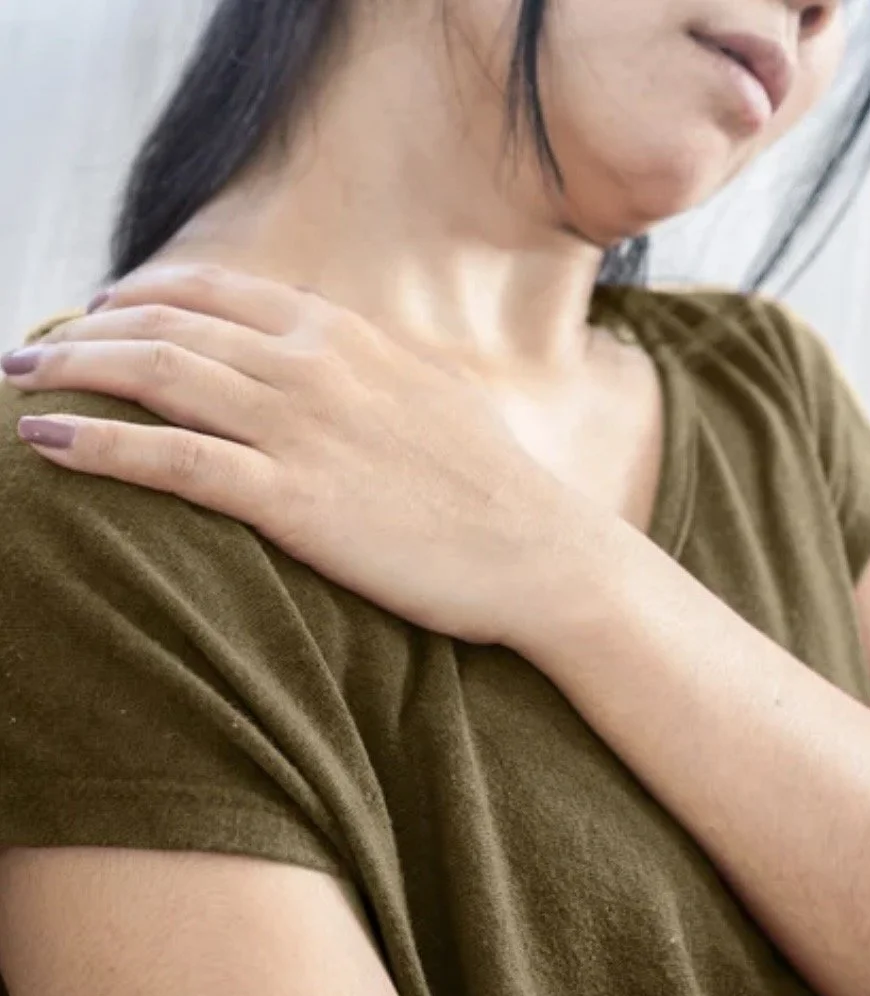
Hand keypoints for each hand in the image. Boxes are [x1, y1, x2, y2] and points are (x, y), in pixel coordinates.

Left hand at [2, 263, 601, 646]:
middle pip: (171, 326)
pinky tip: (46, 443)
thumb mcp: (432, 398)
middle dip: (86, 330)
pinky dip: (99, 444)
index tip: (103, 309)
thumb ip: (368, 372)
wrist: (541, 552)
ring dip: (72, 372)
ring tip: (21, 381)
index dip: (147, 293)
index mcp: (351, 338)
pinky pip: (170, 458)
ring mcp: (302, 428)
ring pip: (156, 376)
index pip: (221, 292)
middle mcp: (317, 367)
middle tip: (34, 347)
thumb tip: (326, 367)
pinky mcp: (292, 499)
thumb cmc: (495, 488)